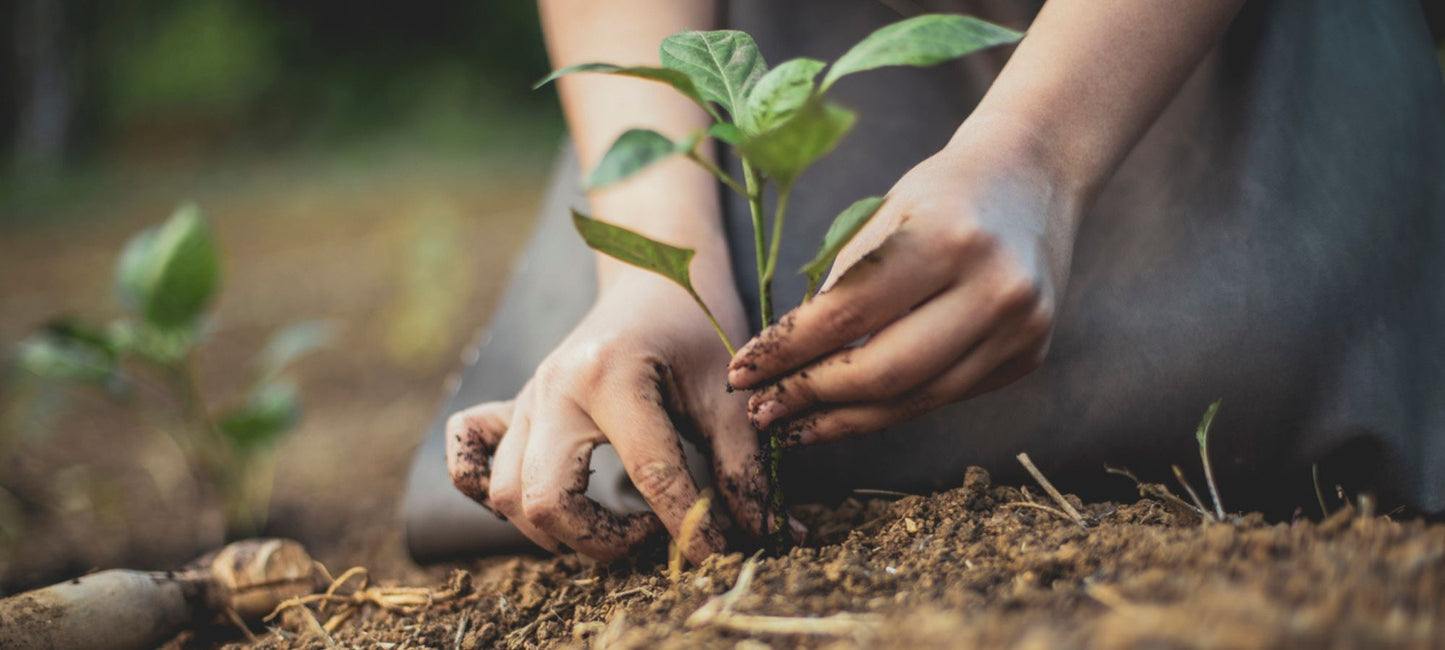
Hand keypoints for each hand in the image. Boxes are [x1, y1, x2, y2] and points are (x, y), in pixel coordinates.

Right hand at [446, 272, 767, 562]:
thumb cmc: (696, 329)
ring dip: (556, 530)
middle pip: (546, 500)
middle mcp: (554, 388)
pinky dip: (486, 487)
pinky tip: (539, 498)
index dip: (689, 528)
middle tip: (648, 534)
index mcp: (611, 376)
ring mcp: (524, 399)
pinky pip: (468, 456)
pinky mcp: (511, 407)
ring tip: (612, 521)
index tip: (719, 555)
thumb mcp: (728, 393)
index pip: (649, 476)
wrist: (654, 275)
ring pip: (507, 496)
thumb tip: (775, 536)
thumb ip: (747, 466)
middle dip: (600, 540)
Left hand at [727, 121, 1082, 444]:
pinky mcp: (1028, 356)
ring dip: (844, 421)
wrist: (1032, 178)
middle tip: (761, 410)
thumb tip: (780, 365)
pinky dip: (888, 409)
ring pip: (914, 399)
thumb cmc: (939, 194)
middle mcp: (994, 288)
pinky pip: (942, 397)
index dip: (787, 351)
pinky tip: (846, 414)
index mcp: (948, 238)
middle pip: (884, 371)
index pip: (848, 314)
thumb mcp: (882, 217)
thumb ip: (839, 288)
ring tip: (793, 427)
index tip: (741, 372)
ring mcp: (1020, 329)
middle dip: (811, 396)